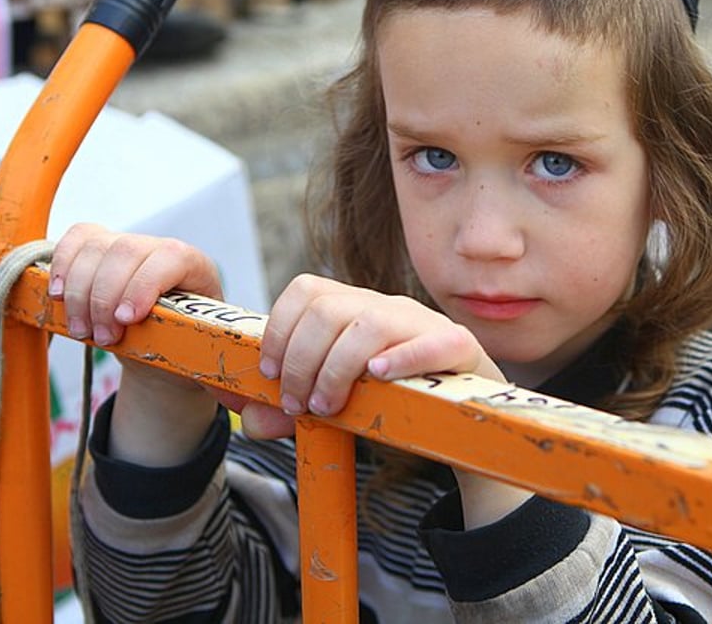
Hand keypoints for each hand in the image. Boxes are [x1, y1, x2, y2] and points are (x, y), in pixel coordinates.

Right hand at [50, 224, 222, 464]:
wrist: (163, 344)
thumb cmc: (187, 351)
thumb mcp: (204, 362)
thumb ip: (220, 379)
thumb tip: (239, 402)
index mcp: (197, 269)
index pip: (173, 257)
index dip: (145, 284)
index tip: (127, 321)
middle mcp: (161, 250)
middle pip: (127, 250)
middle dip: (105, 297)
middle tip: (103, 339)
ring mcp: (128, 246)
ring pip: (97, 247)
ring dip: (80, 292)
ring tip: (84, 331)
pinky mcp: (98, 249)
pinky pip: (76, 240)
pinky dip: (61, 266)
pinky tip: (58, 299)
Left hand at [243, 274, 500, 438]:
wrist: (461, 414)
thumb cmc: (391, 401)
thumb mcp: (335, 402)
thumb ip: (290, 410)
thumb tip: (250, 420)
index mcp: (354, 308)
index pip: (306, 290)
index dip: (279, 329)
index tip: (268, 373)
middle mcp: (386, 307)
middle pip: (329, 309)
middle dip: (300, 360)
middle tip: (298, 403)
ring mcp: (423, 323)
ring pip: (370, 323)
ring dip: (337, 369)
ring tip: (329, 407)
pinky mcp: (458, 346)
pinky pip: (432, 341)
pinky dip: (402, 358)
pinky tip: (379, 377)